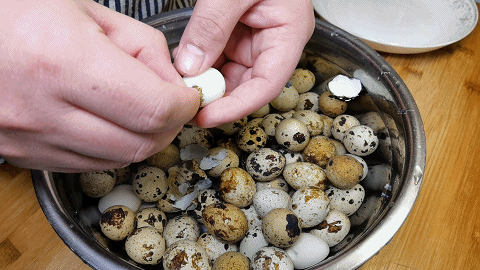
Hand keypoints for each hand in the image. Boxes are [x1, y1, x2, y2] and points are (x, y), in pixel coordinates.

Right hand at [0, 0, 199, 171]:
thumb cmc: (13, 12)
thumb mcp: (85, 10)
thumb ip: (142, 47)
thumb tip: (172, 83)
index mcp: (64, 60)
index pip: (153, 109)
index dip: (183, 105)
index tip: (188, 96)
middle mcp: (43, 109)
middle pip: (141, 144)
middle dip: (169, 126)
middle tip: (170, 104)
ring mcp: (29, 139)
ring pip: (117, 160)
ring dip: (141, 139)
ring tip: (137, 109)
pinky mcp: (22, 154)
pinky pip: (86, 164)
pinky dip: (110, 147)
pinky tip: (105, 121)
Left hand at [173, 0, 314, 126]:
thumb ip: (212, 26)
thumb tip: (190, 67)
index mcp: (289, 32)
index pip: (267, 84)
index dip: (237, 106)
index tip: (206, 116)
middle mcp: (274, 40)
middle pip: (247, 83)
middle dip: (217, 96)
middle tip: (185, 103)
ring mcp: (254, 37)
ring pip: (230, 73)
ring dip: (206, 81)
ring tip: (181, 85)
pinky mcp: (236, 32)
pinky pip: (218, 56)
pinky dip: (201, 64)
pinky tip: (184, 67)